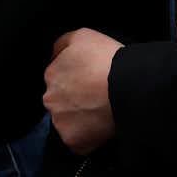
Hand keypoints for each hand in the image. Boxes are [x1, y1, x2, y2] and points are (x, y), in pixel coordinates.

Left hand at [44, 28, 122, 154]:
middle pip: (60, 102)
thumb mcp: (82, 35)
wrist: (126, 86)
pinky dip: (88, 136)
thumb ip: (62, 44)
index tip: (90, 80)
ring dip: (80, 118)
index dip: (76, 80)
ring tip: (101, 110)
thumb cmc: (106, 59)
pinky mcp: (73, 141)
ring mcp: (60, 122)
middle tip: (96, 96)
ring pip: (68, 122)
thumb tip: (54, 54)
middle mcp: (50, 100)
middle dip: (75, 100)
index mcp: (51, 74)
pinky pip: (78, 141)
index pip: (58, 79)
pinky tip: (102, 124)